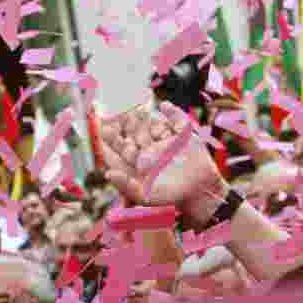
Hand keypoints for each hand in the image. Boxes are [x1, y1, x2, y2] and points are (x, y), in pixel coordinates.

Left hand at [100, 101, 225, 228]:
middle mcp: (150, 149)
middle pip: (134, 131)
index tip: (102, 127)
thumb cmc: (171, 198)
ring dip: (144, 114)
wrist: (201, 193)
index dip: (111, 137)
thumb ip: (126, 185)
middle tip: (116, 109)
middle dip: (125, 121)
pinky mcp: (183, 137)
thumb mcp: (145, 196)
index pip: (121, 146)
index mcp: (138, 162)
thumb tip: (107, 174)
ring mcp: (166, 141)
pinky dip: (172, 112)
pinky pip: (177, 120)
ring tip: (135, 104)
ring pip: (152, 124)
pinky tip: (164, 106)